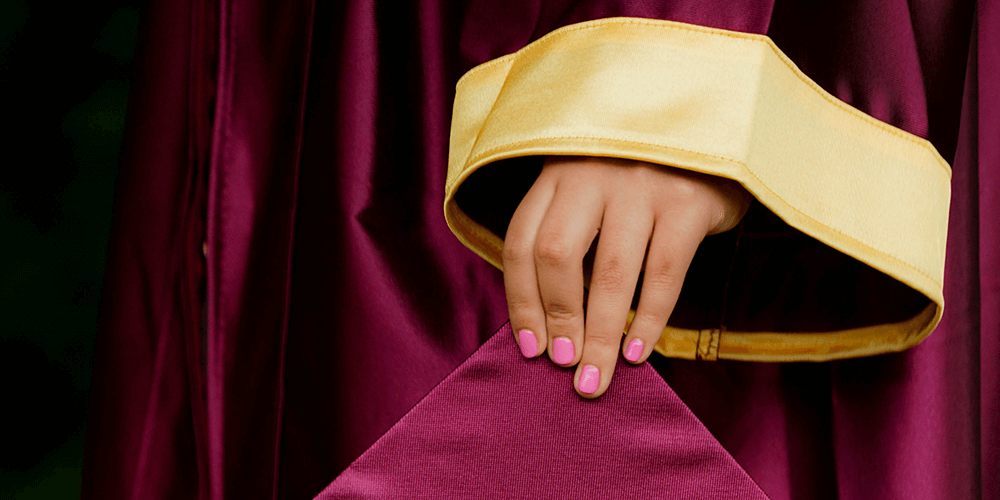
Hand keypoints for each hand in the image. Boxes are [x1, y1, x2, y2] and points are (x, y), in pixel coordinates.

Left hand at [502, 156, 749, 397]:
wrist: (713, 136)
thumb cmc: (641, 180)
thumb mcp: (593, 192)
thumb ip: (570, 237)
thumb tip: (553, 325)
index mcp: (558, 173)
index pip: (522, 241)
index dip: (521, 301)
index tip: (529, 347)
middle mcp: (592, 174)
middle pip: (557, 254)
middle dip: (558, 319)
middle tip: (563, 364)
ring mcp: (641, 184)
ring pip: (611, 273)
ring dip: (600, 335)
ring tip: (595, 377)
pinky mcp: (688, 202)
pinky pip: (664, 274)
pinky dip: (647, 321)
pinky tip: (636, 353)